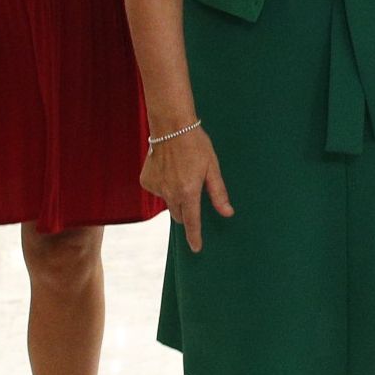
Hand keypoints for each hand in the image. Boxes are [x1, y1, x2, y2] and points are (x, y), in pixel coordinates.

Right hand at [140, 125, 233, 253]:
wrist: (171, 126)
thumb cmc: (196, 145)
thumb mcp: (212, 168)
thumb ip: (218, 193)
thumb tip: (228, 213)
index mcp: (188, 192)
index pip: (192, 222)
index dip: (195, 237)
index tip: (196, 249)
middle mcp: (170, 193)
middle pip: (180, 214)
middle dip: (187, 211)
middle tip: (193, 192)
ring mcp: (156, 188)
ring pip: (168, 202)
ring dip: (175, 196)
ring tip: (181, 173)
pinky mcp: (146, 181)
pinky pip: (157, 191)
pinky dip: (163, 185)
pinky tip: (169, 169)